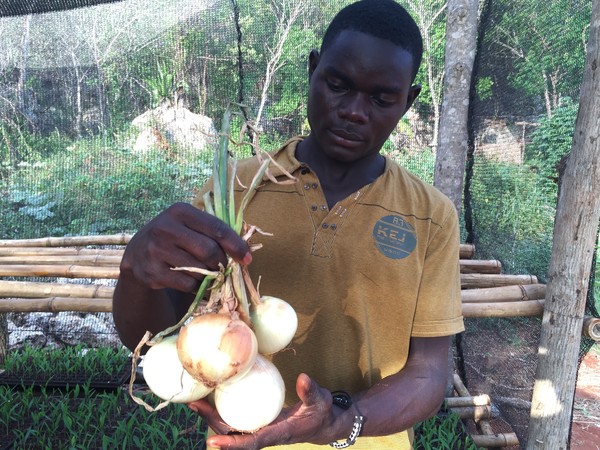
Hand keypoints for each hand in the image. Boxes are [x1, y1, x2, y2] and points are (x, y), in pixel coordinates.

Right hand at [120, 202, 251, 292]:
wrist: (137, 254)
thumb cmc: (174, 238)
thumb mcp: (188, 225)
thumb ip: (213, 231)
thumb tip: (246, 250)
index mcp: (180, 211)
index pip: (217, 228)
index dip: (236, 245)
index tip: (248, 258)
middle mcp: (165, 227)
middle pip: (209, 250)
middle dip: (222, 262)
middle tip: (224, 267)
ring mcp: (156, 250)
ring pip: (199, 269)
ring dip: (209, 275)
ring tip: (207, 273)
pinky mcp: (152, 272)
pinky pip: (187, 284)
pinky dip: (197, 286)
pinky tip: (193, 280)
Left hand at [188, 373, 338, 449]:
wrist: (322, 423)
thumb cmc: (321, 413)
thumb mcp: (320, 402)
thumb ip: (311, 392)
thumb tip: (303, 378)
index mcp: (277, 433)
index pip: (250, 443)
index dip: (231, 444)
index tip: (212, 443)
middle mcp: (263, 433)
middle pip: (231, 432)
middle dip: (210, 421)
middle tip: (193, 404)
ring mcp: (259, 427)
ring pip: (230, 425)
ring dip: (211, 415)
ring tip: (194, 400)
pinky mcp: (258, 420)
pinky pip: (236, 417)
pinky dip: (222, 408)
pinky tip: (213, 395)